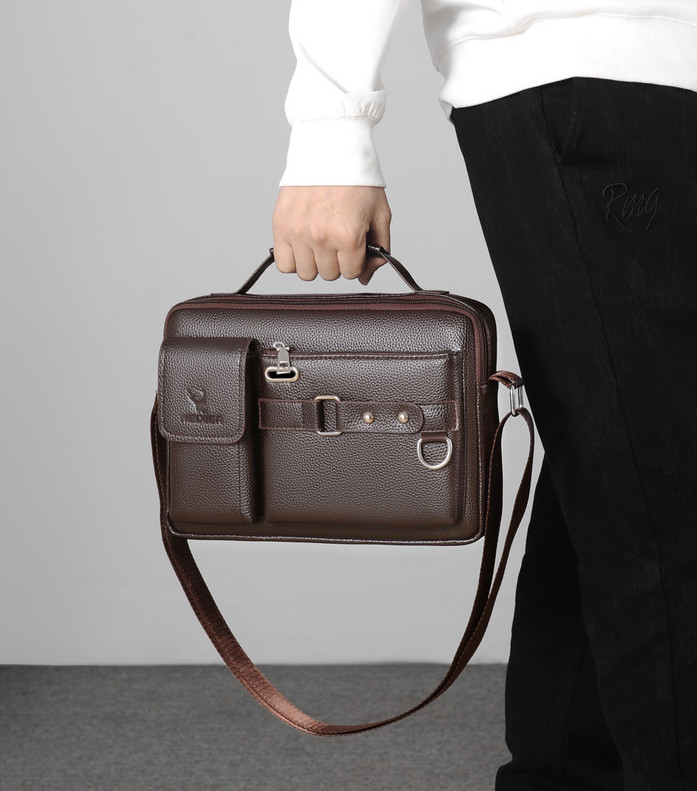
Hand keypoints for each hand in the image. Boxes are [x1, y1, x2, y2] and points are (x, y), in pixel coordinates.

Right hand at [271, 185, 391, 284]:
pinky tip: (303, 245)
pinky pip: (284, 264)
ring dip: (315, 262)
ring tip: (319, 241)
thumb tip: (365, 278)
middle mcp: (322, 237)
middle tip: (337, 238)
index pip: (351, 272)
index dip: (356, 260)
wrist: (329, 148)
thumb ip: (379, 249)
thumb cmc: (356, 180)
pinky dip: (294, 260)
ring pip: (307, 274)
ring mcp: (298, 233)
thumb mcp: (380, 214)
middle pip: (330, 274)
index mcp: (349, 235)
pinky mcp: (281, 226)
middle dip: (337, 260)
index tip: (354, 243)